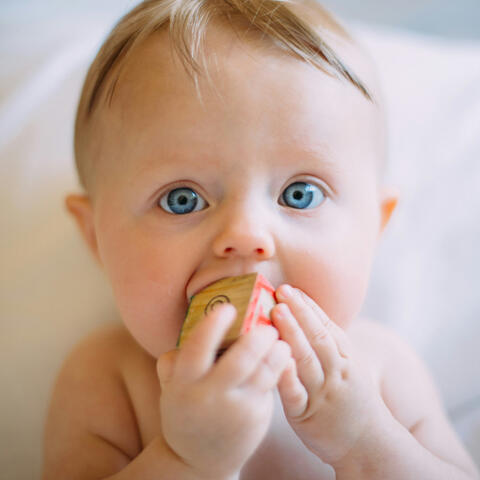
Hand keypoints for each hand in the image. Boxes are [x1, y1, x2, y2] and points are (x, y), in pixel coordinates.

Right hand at [157, 303, 290, 478]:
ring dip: (277, 352)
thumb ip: (175, 362)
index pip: (198, 348)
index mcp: (184, 384)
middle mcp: (210, 396)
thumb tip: (187, 330)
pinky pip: (271, 385)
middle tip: (267, 324)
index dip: (214, 326)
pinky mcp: (256, 417)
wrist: (199, 460)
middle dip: (258, 337)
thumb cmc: (187, 412)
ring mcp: (236, 410)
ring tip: (280, 340)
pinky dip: (280, 367)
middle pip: (240, 360)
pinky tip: (283, 356)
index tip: (228, 308)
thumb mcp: (172, 388)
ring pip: (264, 372)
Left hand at [272, 285, 382, 465]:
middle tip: (282, 291)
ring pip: (307, 360)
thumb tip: (305, 315)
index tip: (292, 288)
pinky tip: (277, 359)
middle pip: (318, 338)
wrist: (369, 444)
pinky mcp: (306, 415)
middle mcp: (336, 372)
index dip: (308, 306)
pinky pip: (296, 394)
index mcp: (345, 358)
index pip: (327, 327)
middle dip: (300, 312)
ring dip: (293, 333)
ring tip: (278, 312)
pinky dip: (288, 376)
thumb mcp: (348, 368)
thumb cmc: (351, 399)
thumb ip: (329, 345)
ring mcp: (322, 393)